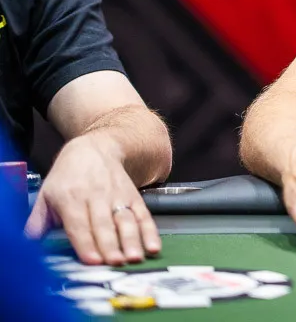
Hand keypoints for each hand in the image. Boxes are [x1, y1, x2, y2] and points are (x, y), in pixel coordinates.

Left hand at [25, 136, 157, 265]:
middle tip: (116, 263)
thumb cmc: (68, 176)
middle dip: (111, 245)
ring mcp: (117, 196)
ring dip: (132, 240)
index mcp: (71, 197)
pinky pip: (143, 215)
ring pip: (126, 220)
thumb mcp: (46, 194)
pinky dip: (150, 231)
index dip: (86, 243)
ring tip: (134, 257)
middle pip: (104, 224)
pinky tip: (153, 246)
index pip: (79, 224)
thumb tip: (26, 243)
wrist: (96, 148)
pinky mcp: (133, 196)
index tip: (93, 260)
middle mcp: (96, 196)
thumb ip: (37, 221)